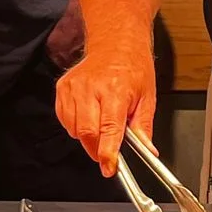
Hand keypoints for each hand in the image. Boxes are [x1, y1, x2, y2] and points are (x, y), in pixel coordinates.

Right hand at [56, 41, 157, 177]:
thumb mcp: (147, 97)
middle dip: (96, 149)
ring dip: (87, 137)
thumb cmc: (133, 67)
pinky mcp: (63, 87)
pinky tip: (88, 117)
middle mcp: (91, 88)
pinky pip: (64, 119)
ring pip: (74, 129)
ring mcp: (74, 87)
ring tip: (101, 125)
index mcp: (115, 90)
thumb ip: (144, 127)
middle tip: (107, 152)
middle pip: (87, 133)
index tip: (109, 168)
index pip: (109, 129)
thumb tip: (149, 151)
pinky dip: (75, 126)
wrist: (115, 42)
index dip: (108, 153)